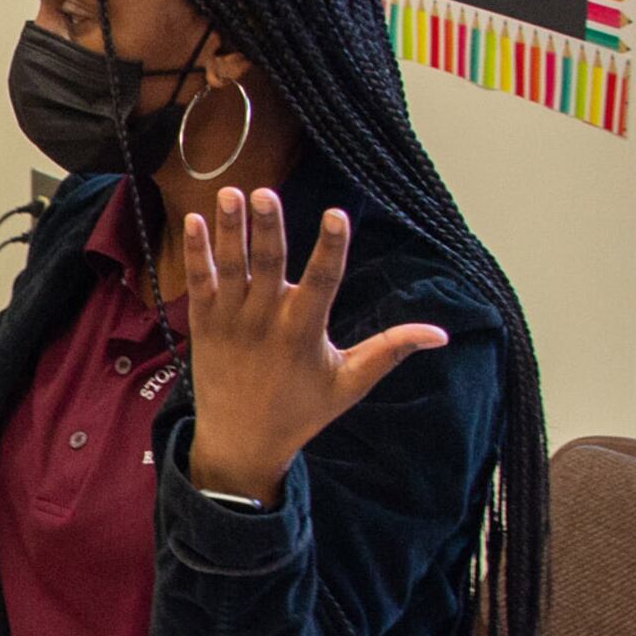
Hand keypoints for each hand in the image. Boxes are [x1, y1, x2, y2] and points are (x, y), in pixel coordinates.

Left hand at [179, 188, 449, 502]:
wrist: (240, 444)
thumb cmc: (300, 411)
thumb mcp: (349, 383)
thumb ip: (389, 351)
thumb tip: (441, 334)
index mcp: (303, 333)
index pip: (323, 282)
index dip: (331, 248)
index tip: (336, 214)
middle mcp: (266, 323)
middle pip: (268, 266)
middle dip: (267, 228)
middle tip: (265, 192)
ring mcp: (231, 323)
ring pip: (231, 268)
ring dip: (230, 230)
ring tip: (230, 192)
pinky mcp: (203, 326)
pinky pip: (199, 283)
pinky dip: (196, 253)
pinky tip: (194, 219)